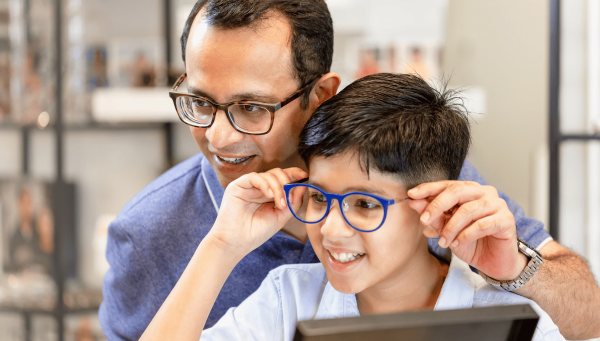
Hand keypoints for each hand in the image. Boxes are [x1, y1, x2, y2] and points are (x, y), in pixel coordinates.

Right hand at [208, 167, 307, 257]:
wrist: (237, 243)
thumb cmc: (256, 232)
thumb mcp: (281, 217)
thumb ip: (292, 202)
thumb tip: (303, 186)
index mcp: (268, 194)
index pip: (282, 178)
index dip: (294, 174)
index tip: (305, 176)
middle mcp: (258, 188)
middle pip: (277, 173)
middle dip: (287, 182)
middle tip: (289, 198)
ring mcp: (248, 186)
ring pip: (268, 174)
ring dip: (279, 187)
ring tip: (279, 204)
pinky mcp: (238, 186)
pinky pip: (255, 177)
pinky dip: (266, 184)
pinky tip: (269, 195)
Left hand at [407, 181, 525, 279]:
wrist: (492, 263)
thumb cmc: (470, 243)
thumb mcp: (446, 230)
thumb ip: (433, 215)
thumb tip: (414, 202)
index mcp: (470, 190)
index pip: (447, 185)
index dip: (428, 189)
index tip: (411, 195)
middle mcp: (485, 192)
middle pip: (457, 192)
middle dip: (436, 206)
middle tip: (423, 220)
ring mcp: (498, 205)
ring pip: (468, 210)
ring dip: (451, 227)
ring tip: (443, 242)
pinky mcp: (506, 220)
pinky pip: (481, 224)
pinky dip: (466, 235)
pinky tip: (457, 243)